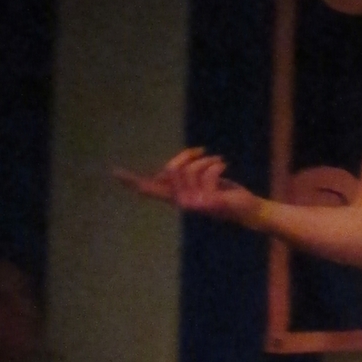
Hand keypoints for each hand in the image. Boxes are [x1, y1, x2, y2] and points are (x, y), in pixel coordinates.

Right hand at [114, 148, 260, 224]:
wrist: (248, 209)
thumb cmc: (224, 193)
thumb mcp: (200, 183)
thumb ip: (183, 177)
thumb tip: (166, 170)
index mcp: (177, 197)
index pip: (149, 189)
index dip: (132, 180)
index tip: (113, 172)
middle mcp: (183, 203)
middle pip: (171, 168)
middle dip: (188, 155)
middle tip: (204, 153)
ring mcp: (196, 204)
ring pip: (190, 169)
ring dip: (206, 159)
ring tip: (218, 162)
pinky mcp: (210, 202)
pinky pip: (206, 171)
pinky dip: (216, 163)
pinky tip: (224, 166)